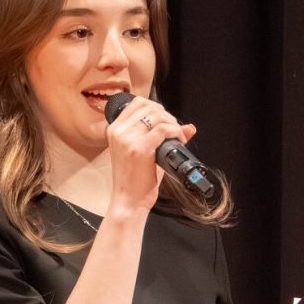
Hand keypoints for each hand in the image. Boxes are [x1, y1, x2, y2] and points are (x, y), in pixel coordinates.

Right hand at [105, 96, 195, 215]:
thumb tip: (189, 127)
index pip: (136, 103)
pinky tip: (179, 141)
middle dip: (167, 115)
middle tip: (174, 129)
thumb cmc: (134, 179)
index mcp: (114, 130)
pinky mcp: (139, 149)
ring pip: (157, 116)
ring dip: (172, 123)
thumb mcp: (142, 152)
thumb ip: (159, 135)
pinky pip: (163, 130)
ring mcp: (127, 139)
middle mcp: (118, 132)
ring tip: (177, 136)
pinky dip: (175, 132)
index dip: (155, 107)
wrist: (128, 200)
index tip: (165, 119)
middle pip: (148, 106)